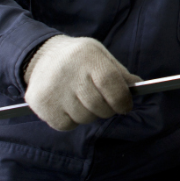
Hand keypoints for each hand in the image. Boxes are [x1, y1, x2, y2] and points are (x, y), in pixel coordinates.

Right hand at [23, 35, 140, 130]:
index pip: (110, 82)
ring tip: (83, 100)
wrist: (41, 58)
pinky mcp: (41, 105)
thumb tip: (138, 86)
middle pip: (98, 105)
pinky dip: (72, 121)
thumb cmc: (79, 59)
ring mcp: (53, 90)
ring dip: (90, 114)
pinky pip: (67, 125)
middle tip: (105, 104)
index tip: (126, 106)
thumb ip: (119, 72)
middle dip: (108, 109)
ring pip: (84, 118)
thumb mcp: (100, 56)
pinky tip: (68, 105)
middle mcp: (68, 72)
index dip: (122, 99)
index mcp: (87, 56)